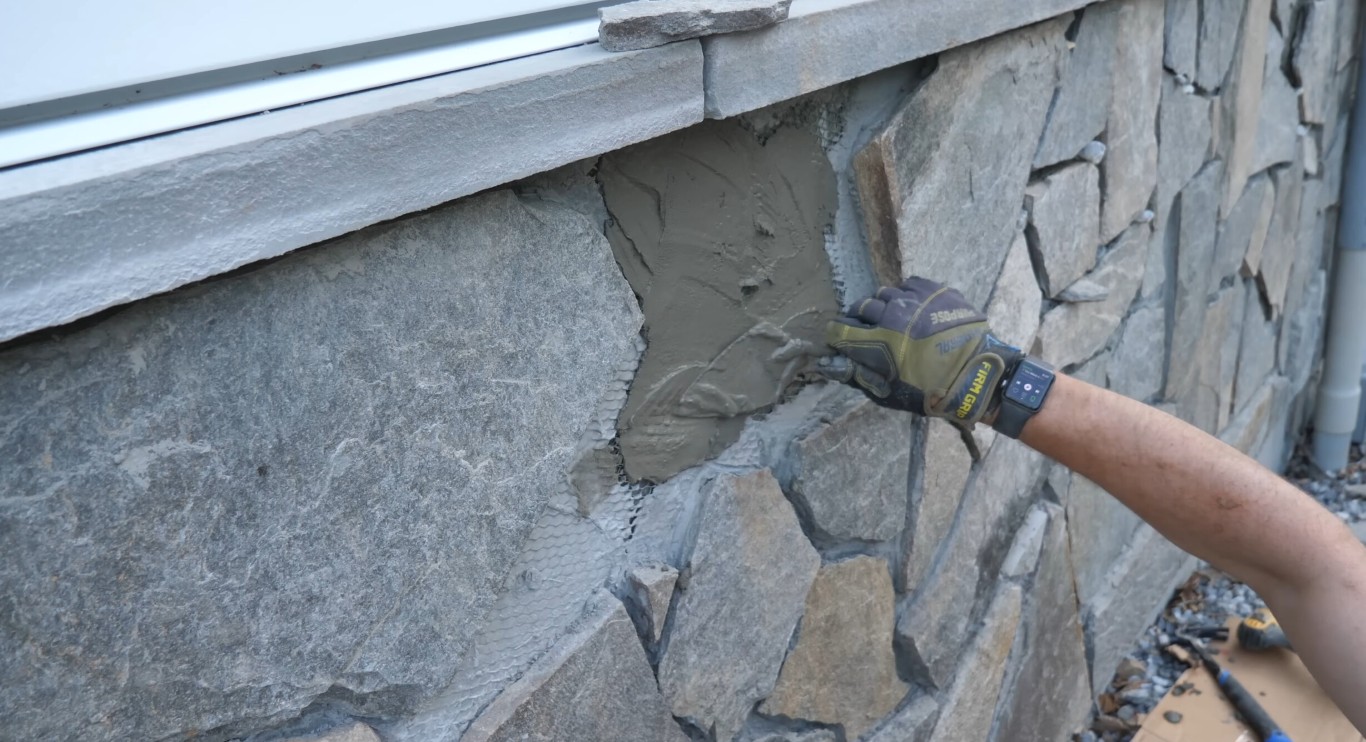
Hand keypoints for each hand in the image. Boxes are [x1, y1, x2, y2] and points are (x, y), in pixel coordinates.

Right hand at [821, 277, 1020, 427]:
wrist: (978, 374)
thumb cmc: (932, 391)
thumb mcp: (891, 394)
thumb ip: (860, 376)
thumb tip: (835, 364)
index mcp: (879, 343)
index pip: (841, 329)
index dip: (837, 334)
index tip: (839, 338)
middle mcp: (893, 315)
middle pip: (862, 306)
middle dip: (859, 317)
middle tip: (866, 328)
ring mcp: (916, 299)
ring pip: (887, 293)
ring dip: (884, 304)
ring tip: (892, 316)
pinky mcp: (936, 290)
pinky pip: (910, 284)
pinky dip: (906, 294)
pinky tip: (912, 307)